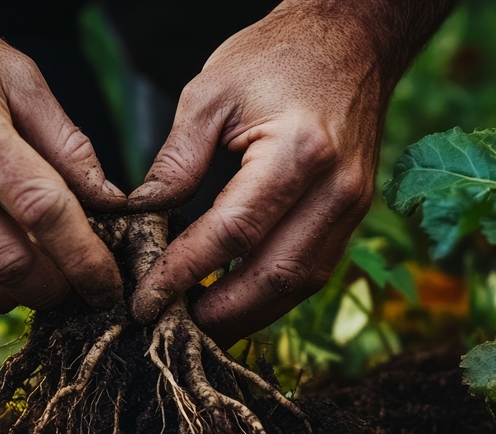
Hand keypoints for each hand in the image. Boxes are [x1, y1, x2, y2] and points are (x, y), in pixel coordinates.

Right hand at [0, 2, 124, 312]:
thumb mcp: (18, 74)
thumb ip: (66, 142)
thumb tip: (108, 202)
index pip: (42, 210)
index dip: (84, 257)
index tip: (107, 283)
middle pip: (2, 258)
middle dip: (52, 287)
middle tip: (75, 288)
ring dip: (5, 297)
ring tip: (32, 284)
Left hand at [129, 1, 429, 343]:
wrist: (350, 39)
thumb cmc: (277, 56)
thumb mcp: (210, 93)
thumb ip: (177, 159)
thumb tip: (142, 216)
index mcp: (299, 151)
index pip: (233, 231)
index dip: (185, 271)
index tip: (145, 299)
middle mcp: (336, 188)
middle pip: (275, 275)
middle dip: (220, 314)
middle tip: (171, 331)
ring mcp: (353, 206)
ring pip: (300, 284)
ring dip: (247, 313)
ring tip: (197, 325)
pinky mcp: (354, 214)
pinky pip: (313, 269)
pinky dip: (271, 293)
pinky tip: (233, 298)